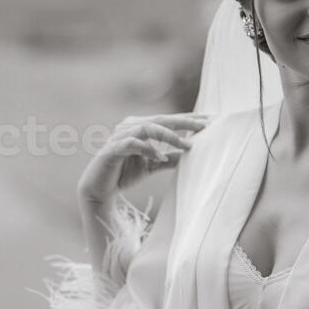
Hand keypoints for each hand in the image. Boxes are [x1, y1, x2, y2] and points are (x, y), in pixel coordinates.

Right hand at [77, 113, 211, 203]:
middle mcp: (130, 126)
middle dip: (184, 122)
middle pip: (161, 119)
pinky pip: (132, 144)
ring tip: (188, 145)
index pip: (168, 119)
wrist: (99, 190)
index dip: (189, 118)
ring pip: (148, 127)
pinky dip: (148, 149)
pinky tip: (161, 157)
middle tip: (204, 126)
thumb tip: (192, 153)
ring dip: (169, 136)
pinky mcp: (112, 149)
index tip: (210, 119)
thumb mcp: (153, 165)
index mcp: (140, 126)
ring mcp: (120, 136)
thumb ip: (170, 158)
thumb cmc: (125, 174)